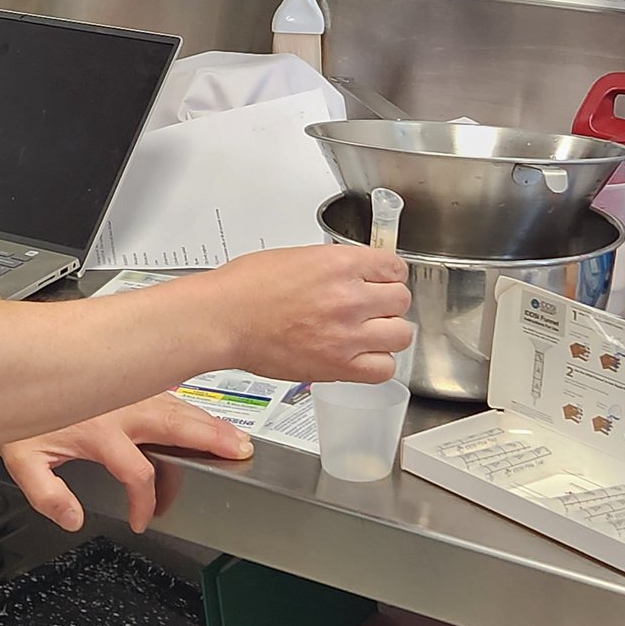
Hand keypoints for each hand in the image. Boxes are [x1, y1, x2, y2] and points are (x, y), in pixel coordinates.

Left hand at [0, 393, 251, 533]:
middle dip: (211, 441)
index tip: (143, 519)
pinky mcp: (128, 380)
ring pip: (178, 407)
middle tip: (241, 453)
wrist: (17, 364)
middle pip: (175, 426)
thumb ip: (47, 493)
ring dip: (208, 423)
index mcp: (100, 432)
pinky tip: (205, 417)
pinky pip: (168, 394)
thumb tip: (72, 518)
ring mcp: (128, 391)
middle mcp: (121, 407)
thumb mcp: (21, 458)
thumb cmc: (24, 410)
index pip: (139, 475)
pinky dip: (191, 407)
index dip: (146, 503)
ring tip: (237, 439)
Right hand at [206, 243, 411, 383]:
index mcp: (338, 264)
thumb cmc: (245, 287)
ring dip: (386, 333)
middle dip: (386, 303)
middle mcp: (349, 297)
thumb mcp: (296, 257)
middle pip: (401, 300)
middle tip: (369, 307)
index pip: (394, 267)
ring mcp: (347, 334)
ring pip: (401, 334)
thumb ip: (333, 267)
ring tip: (367, 332)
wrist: (223, 318)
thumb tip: (354, 275)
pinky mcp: (338, 365)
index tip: (380, 281)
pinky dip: (377, 363)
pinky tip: (359, 355)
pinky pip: (384, 368)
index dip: (387, 275)